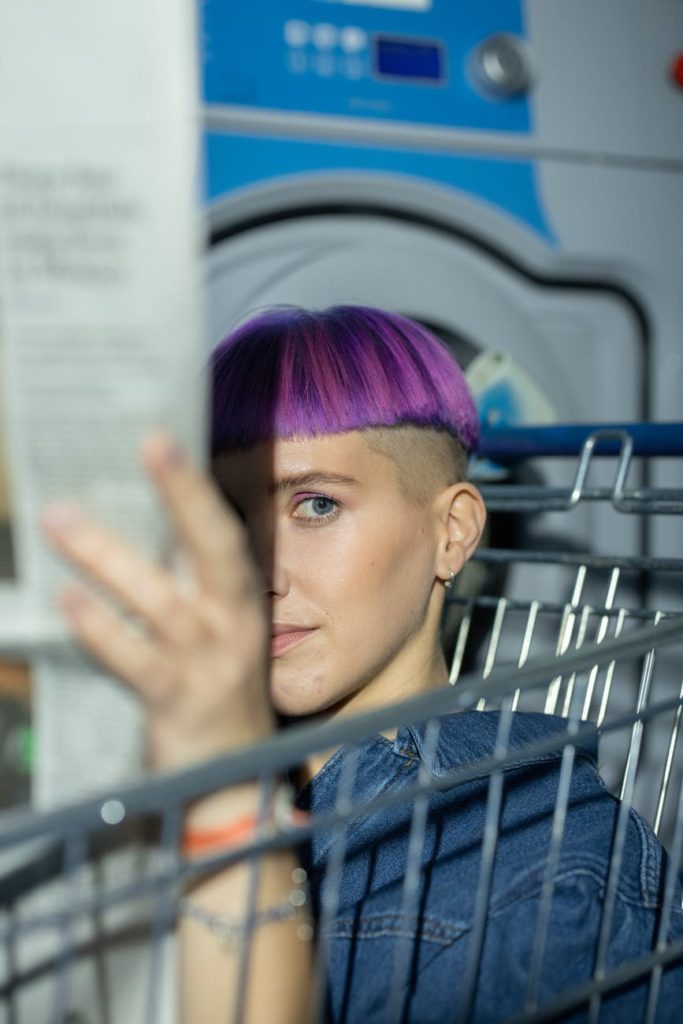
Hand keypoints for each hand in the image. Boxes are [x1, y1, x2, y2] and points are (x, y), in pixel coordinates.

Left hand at [41, 432, 273, 770]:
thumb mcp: (212, 625)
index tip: (161, 437)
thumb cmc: (212, 681)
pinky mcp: (178, 701)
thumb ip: (184, 580)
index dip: (195, 486)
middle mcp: (233, 622)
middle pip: (215, 550)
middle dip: (186, 496)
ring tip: (58, 518)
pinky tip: (69, 600)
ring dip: (109, 556)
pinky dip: (102, 629)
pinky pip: (135, 660)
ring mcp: (209, 662)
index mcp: (240, 597)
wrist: (230, 768)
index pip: (224, 530)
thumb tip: (131, 520)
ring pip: (161, 601)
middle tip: (150, 444)